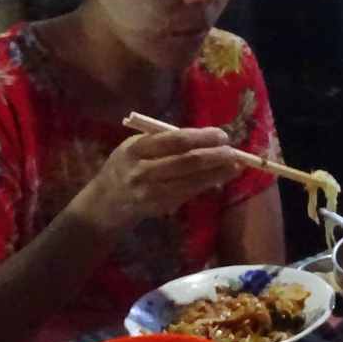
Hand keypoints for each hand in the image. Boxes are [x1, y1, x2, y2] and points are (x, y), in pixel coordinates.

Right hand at [69, 127, 244, 236]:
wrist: (106, 201)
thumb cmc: (125, 166)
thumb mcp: (134, 146)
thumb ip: (161, 140)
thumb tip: (202, 136)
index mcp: (137, 148)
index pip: (175, 140)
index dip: (202, 137)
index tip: (221, 135)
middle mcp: (143, 170)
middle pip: (187, 161)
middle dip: (215, 155)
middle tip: (234, 151)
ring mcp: (152, 191)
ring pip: (191, 181)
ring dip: (217, 173)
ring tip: (236, 165)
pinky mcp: (160, 206)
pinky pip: (188, 194)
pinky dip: (207, 184)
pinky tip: (220, 178)